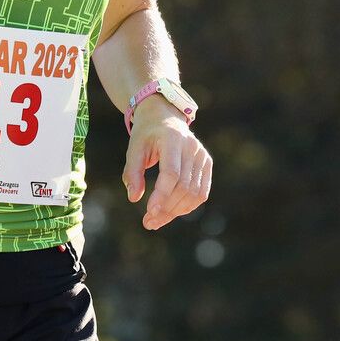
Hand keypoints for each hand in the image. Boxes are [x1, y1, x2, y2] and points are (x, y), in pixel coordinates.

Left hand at [123, 99, 211, 229]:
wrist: (165, 117)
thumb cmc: (146, 134)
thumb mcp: (134, 148)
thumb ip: (132, 172)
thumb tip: (134, 198)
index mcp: (173, 139)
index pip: (171, 173)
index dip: (162, 195)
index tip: (149, 212)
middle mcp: (192, 147)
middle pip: (183, 186)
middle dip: (166, 208)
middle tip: (148, 222)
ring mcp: (202, 155)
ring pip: (194, 193)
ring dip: (176, 211)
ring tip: (156, 221)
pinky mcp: (207, 164)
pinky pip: (201, 192)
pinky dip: (187, 206)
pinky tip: (171, 212)